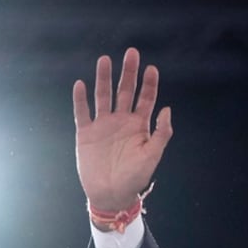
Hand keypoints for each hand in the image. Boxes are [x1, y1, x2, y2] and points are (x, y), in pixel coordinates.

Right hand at [72, 47, 171, 212]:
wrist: (112, 194)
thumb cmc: (135, 177)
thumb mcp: (152, 156)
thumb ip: (161, 134)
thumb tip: (167, 109)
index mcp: (139, 126)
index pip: (145, 100)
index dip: (149, 84)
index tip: (152, 68)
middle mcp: (121, 121)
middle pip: (124, 91)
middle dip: (128, 73)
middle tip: (131, 53)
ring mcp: (103, 125)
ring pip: (103, 96)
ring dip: (104, 78)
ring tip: (105, 60)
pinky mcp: (86, 133)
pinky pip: (82, 112)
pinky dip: (81, 99)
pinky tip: (81, 84)